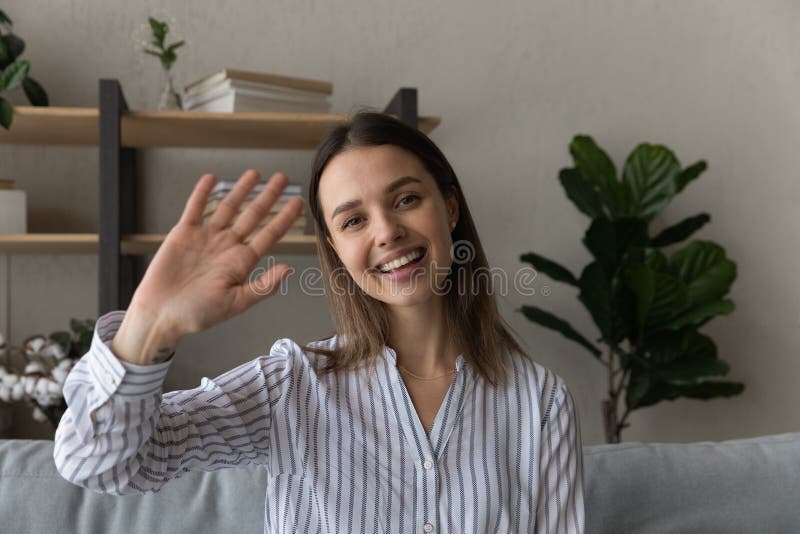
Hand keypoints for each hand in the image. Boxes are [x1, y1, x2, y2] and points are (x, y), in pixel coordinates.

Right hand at [128, 169, 304, 337]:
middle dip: (268, 197)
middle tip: (282, 178)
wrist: (161, 315)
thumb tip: (288, 269)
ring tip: (254, 174)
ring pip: (227, 208)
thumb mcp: (235, 303)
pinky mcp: (183, 235)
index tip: (298, 203)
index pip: (269, 235)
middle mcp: (227, 246)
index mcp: (241, 262)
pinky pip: (195, 209)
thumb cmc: (197, 314)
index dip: (284, 218)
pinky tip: (211, 178)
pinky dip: (202, 193)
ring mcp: (206, 238)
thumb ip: (263, 286)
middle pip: (252, 216)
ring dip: (240, 190)